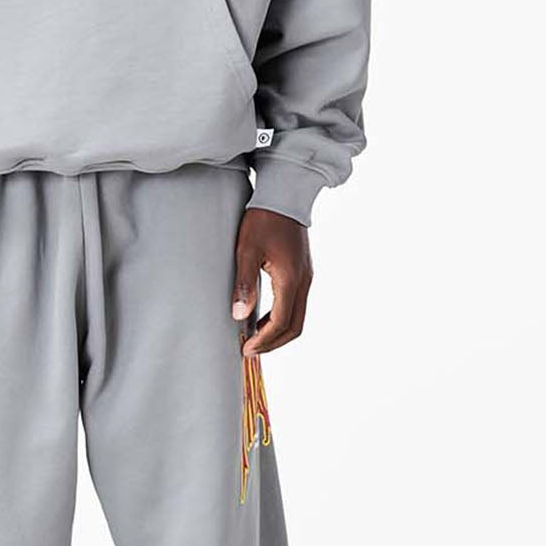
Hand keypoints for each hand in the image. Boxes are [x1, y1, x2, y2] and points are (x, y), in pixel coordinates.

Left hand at [231, 207, 312, 356]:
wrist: (285, 195)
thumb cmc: (263, 219)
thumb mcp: (246, 250)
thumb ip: (243, 284)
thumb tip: (238, 315)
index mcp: (290, 279)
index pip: (281, 323)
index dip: (264, 341)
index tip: (246, 349)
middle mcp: (303, 281)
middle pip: (295, 326)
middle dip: (273, 343)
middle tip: (250, 350)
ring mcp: (306, 277)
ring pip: (298, 317)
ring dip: (278, 332)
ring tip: (254, 337)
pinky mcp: (303, 272)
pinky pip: (297, 304)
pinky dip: (282, 318)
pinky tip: (263, 317)